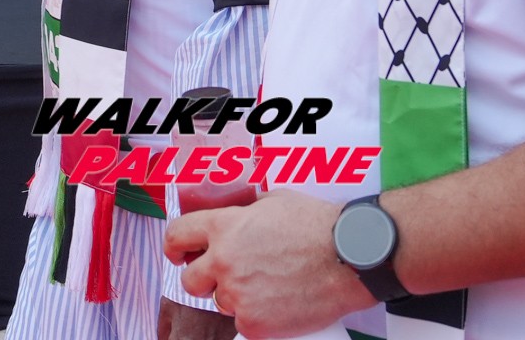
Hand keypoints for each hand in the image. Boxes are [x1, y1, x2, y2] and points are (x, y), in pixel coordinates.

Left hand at [166, 190, 372, 338]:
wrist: (349, 257)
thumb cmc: (318, 226)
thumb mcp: (274, 201)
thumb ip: (245, 211)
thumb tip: (238, 214)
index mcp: (224, 227)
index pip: (177, 236)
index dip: (174, 246)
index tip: (178, 253)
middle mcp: (223, 261)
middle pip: (190, 279)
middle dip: (204, 279)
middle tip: (226, 277)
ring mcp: (238, 294)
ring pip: (220, 302)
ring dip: (236, 297)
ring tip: (267, 286)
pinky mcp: (254, 323)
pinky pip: (243, 324)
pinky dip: (257, 317)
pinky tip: (278, 303)